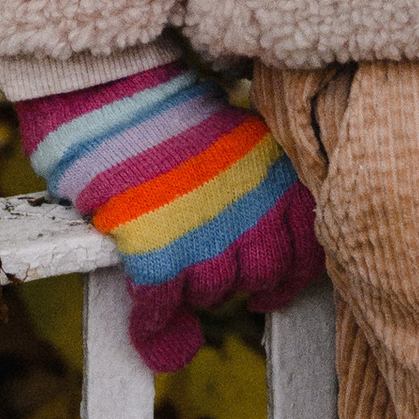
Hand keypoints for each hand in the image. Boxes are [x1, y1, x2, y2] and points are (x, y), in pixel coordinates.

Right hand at [19, 60, 325, 370]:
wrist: (113, 86)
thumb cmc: (168, 106)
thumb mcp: (233, 135)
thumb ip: (255, 183)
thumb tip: (265, 232)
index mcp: (272, 175)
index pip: (305, 249)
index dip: (289, 274)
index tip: (271, 283)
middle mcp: (250, 210)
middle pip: (261, 276)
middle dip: (241, 277)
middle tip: (215, 265)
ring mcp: (204, 236)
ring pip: (212, 293)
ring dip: (195, 287)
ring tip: (175, 261)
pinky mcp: (155, 253)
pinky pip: (161, 313)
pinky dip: (157, 331)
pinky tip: (156, 333)